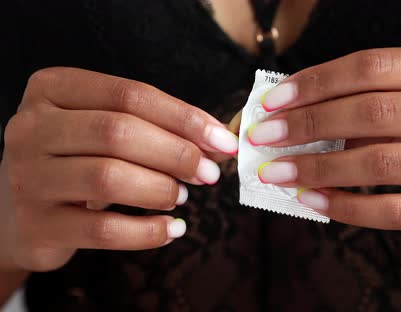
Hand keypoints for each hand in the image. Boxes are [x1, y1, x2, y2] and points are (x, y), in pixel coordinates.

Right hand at [0, 67, 237, 271]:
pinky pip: (102, 229)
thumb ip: (154, 127)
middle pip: (118, 132)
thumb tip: (220, 140)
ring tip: (182, 196)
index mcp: (53, 90)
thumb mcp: (102, 131)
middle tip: (208, 173)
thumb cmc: (75, 161)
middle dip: (177, 154)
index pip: (129, 95)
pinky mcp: (36, 225)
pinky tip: (171, 228)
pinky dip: (147, 231)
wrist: (17, 212)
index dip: (184, 118)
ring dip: (161, 189)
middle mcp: (30, 128)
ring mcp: (27, 177)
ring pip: (109, 178)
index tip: (223, 141)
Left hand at [249, 48, 400, 242]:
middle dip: (308, 125)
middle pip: (373, 112)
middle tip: (265, 138)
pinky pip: (394, 212)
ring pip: (379, 164)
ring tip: (278, 173)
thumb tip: (298, 117)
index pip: (374, 66)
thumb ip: (377, 101)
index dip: (317, 82)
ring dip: (317, 170)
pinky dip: (345, 208)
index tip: (274, 101)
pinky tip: (314, 202)